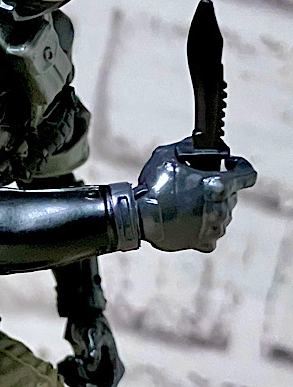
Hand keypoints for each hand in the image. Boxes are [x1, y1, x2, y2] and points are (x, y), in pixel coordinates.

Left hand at [57, 312, 123, 386]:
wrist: (82, 314)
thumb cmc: (91, 323)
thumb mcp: (94, 334)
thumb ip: (94, 352)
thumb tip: (91, 368)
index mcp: (116, 368)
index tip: (84, 385)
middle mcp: (106, 373)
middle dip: (79, 380)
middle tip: (73, 363)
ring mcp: (94, 373)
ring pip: (79, 385)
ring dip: (69, 375)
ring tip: (68, 358)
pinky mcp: (83, 370)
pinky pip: (71, 379)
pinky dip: (65, 372)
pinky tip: (64, 360)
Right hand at [136, 138, 255, 252]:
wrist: (137, 218)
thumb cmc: (152, 186)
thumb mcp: (167, 155)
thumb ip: (187, 146)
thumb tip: (197, 143)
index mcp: (218, 185)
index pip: (248, 175)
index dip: (240, 167)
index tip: (230, 165)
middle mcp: (221, 208)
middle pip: (231, 195)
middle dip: (218, 188)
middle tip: (196, 186)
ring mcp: (214, 227)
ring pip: (223, 214)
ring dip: (211, 208)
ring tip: (189, 205)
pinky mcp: (204, 242)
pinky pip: (212, 234)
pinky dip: (204, 228)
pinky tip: (191, 222)